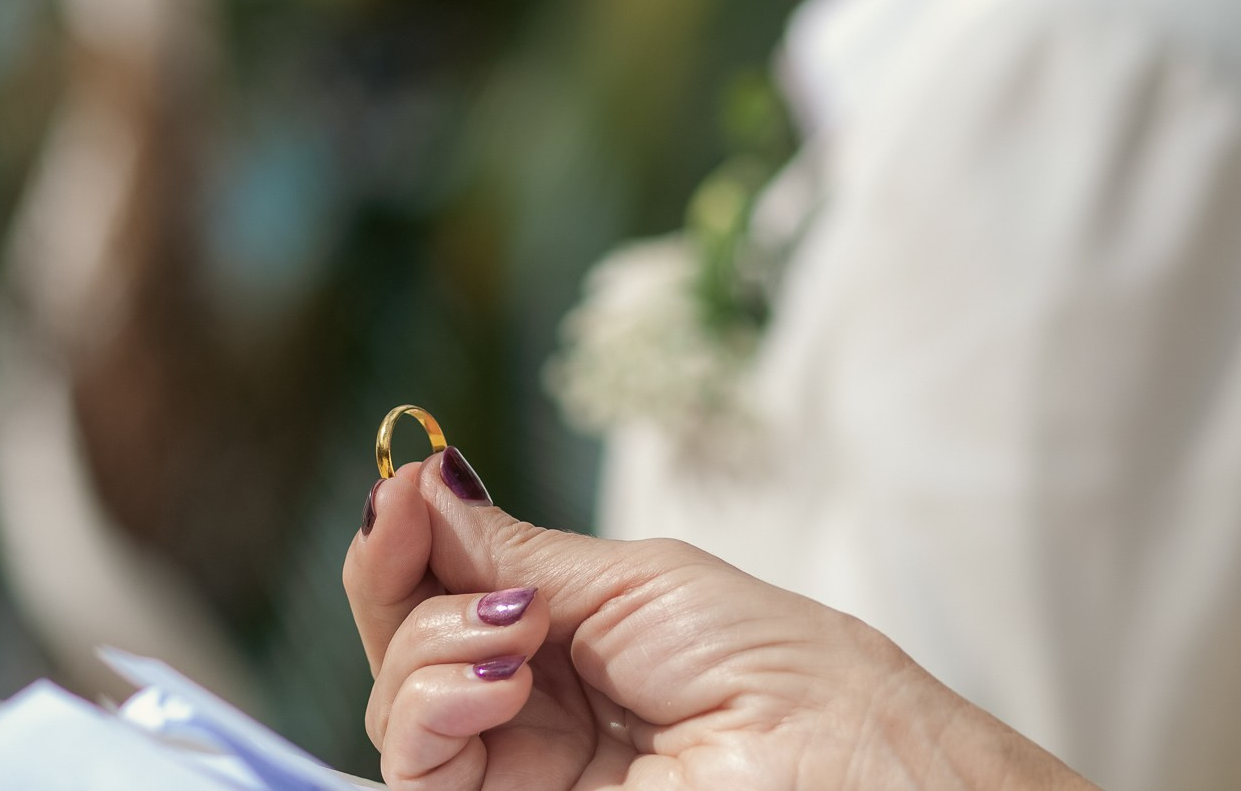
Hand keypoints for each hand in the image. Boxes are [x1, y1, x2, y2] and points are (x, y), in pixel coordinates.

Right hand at [341, 451, 1093, 790]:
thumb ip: (514, 551)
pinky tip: (497, 677)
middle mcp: (530, 709)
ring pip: (396, 703)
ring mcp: (520, 774)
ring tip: (513, 633)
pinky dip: (432, 708)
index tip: (398, 485)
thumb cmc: (783, 675)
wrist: (851, 772)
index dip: (406, 535)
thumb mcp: (637, 581)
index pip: (444, 585)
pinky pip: (414, 770)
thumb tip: (422, 479)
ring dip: (427, 644)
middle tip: (404, 522)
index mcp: (565, 641)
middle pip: (401, 641)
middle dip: (389, 573)